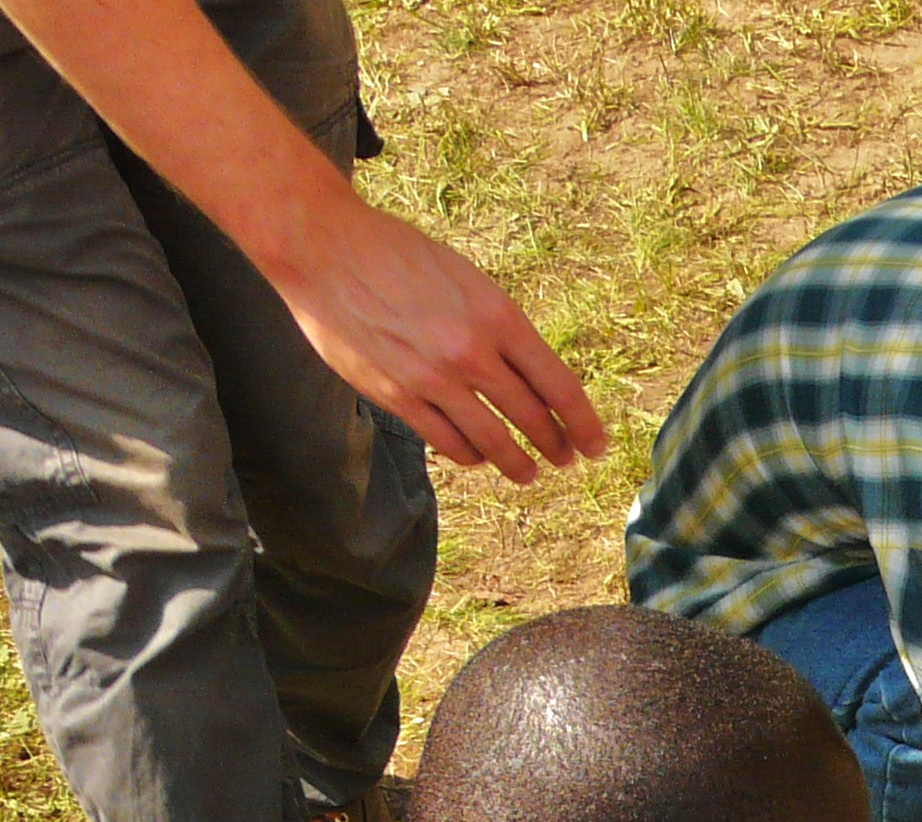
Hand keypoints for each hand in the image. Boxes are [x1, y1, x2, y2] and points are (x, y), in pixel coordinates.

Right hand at [272, 200, 607, 480]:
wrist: (325, 250)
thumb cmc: (398, 255)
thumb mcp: (466, 279)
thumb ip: (499, 327)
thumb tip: (530, 375)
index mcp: (497, 316)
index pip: (559, 385)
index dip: (584, 423)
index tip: (596, 444)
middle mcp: (471, 352)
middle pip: (532, 418)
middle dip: (555, 445)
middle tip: (567, 459)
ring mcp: (433, 379)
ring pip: (492, 441)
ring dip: (516, 463)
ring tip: (527, 473)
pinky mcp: (397, 397)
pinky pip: (447, 443)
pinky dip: (470, 456)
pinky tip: (477, 457)